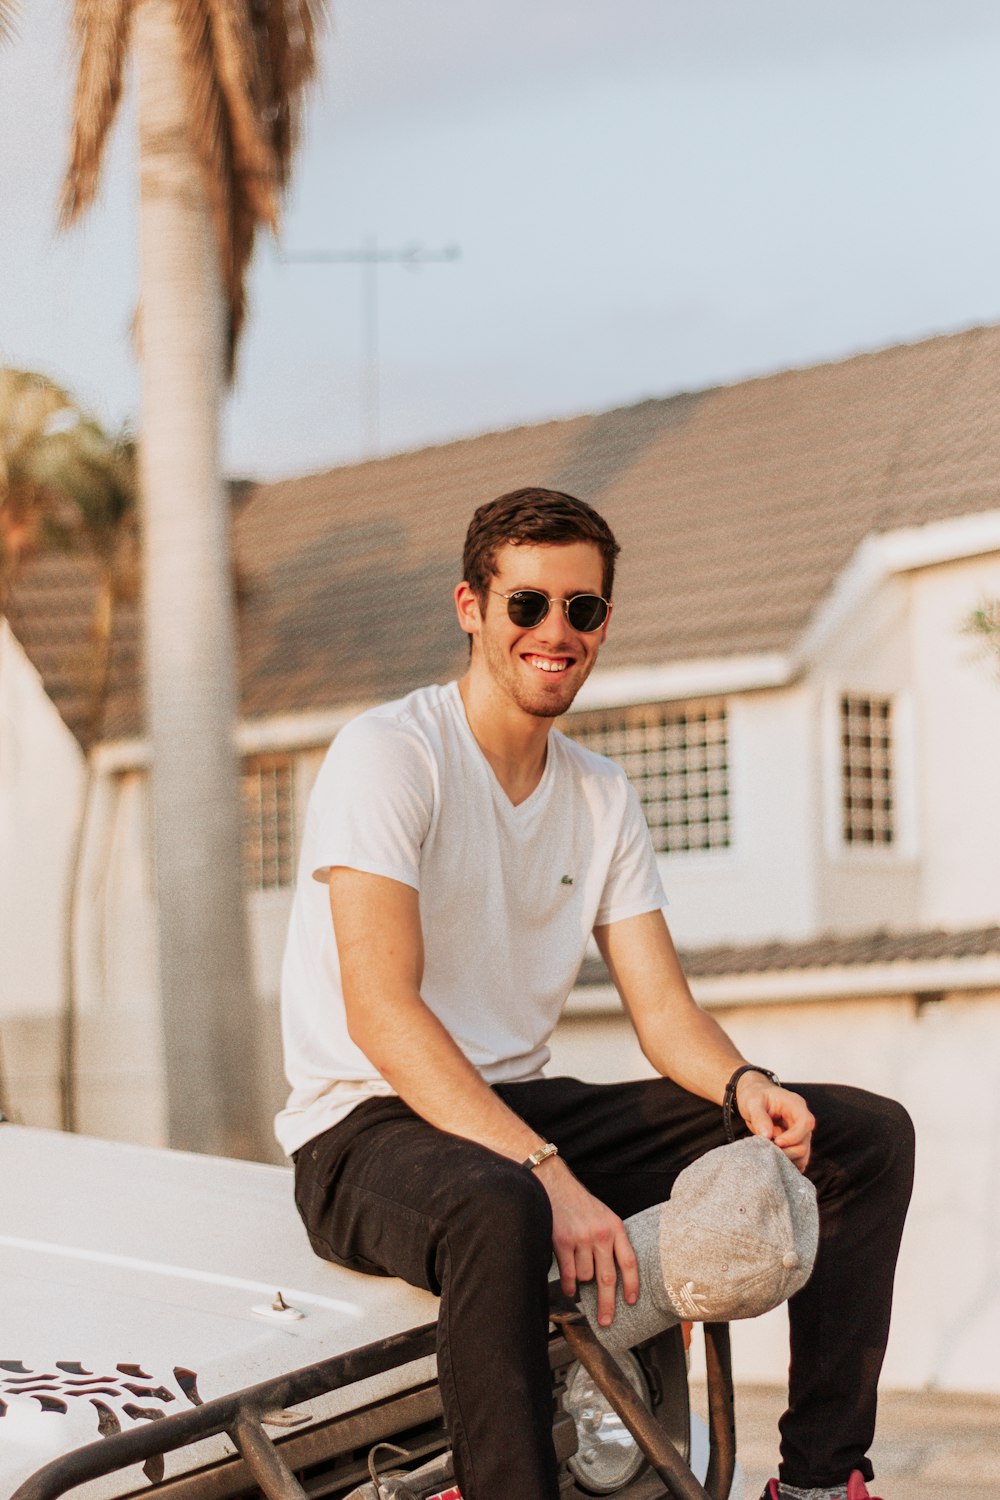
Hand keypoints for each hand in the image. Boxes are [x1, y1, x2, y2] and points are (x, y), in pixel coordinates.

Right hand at [537, 1158, 638, 1326]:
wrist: (554, 1184)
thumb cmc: (580, 1203)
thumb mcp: (603, 1216)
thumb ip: (610, 1240)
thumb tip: (614, 1276)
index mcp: (615, 1227)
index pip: (629, 1262)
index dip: (632, 1284)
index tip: (631, 1302)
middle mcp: (600, 1234)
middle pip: (608, 1278)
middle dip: (607, 1304)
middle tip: (607, 1321)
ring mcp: (581, 1239)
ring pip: (586, 1277)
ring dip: (582, 1282)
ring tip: (579, 1276)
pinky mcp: (562, 1242)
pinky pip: (569, 1274)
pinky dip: (570, 1285)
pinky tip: (570, 1288)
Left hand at [736, 1074, 814, 1171]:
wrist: (753, 1096)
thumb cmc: (754, 1096)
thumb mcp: (752, 1102)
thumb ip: (759, 1117)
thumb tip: (767, 1136)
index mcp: (795, 1105)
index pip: (806, 1122)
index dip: (794, 1136)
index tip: (776, 1142)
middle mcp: (801, 1120)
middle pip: (805, 1142)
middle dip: (786, 1151)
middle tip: (767, 1149)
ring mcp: (799, 1134)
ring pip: (803, 1155)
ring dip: (785, 1159)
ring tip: (767, 1152)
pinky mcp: (794, 1144)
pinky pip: (797, 1160)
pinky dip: (786, 1164)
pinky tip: (772, 1160)